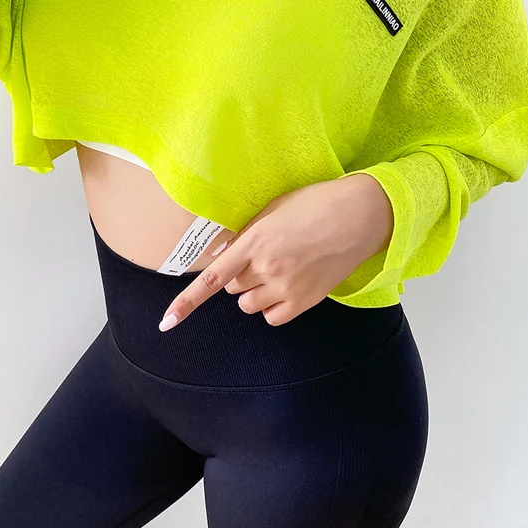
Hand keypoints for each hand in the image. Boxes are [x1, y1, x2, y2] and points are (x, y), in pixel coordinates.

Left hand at [159, 174, 394, 331]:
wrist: (360, 216)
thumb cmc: (317, 204)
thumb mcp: (274, 209)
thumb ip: (246, 234)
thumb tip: (223, 255)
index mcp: (255, 241)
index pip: (213, 278)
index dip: (187, 302)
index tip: (167, 322)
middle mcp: (267, 268)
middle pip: (232, 290)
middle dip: (241, 277)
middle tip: (265, 257)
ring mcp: (286, 287)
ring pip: (249, 306)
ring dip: (256, 293)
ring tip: (280, 270)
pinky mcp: (304, 302)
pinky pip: (272, 318)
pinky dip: (273, 307)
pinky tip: (288, 287)